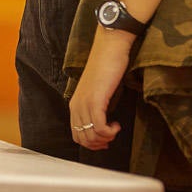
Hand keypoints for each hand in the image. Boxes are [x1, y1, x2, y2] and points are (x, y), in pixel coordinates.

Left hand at [69, 29, 133, 150]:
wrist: (110, 48)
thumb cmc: (107, 67)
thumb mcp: (98, 90)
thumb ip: (96, 106)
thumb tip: (101, 124)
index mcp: (75, 104)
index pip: (76, 135)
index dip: (92, 143)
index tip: (106, 139)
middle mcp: (76, 105)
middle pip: (83, 139)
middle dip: (99, 144)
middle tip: (112, 136)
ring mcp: (85, 103)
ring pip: (91, 135)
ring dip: (106, 138)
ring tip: (114, 129)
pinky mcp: (95, 100)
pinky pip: (99, 127)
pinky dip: (109, 132)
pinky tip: (117, 125)